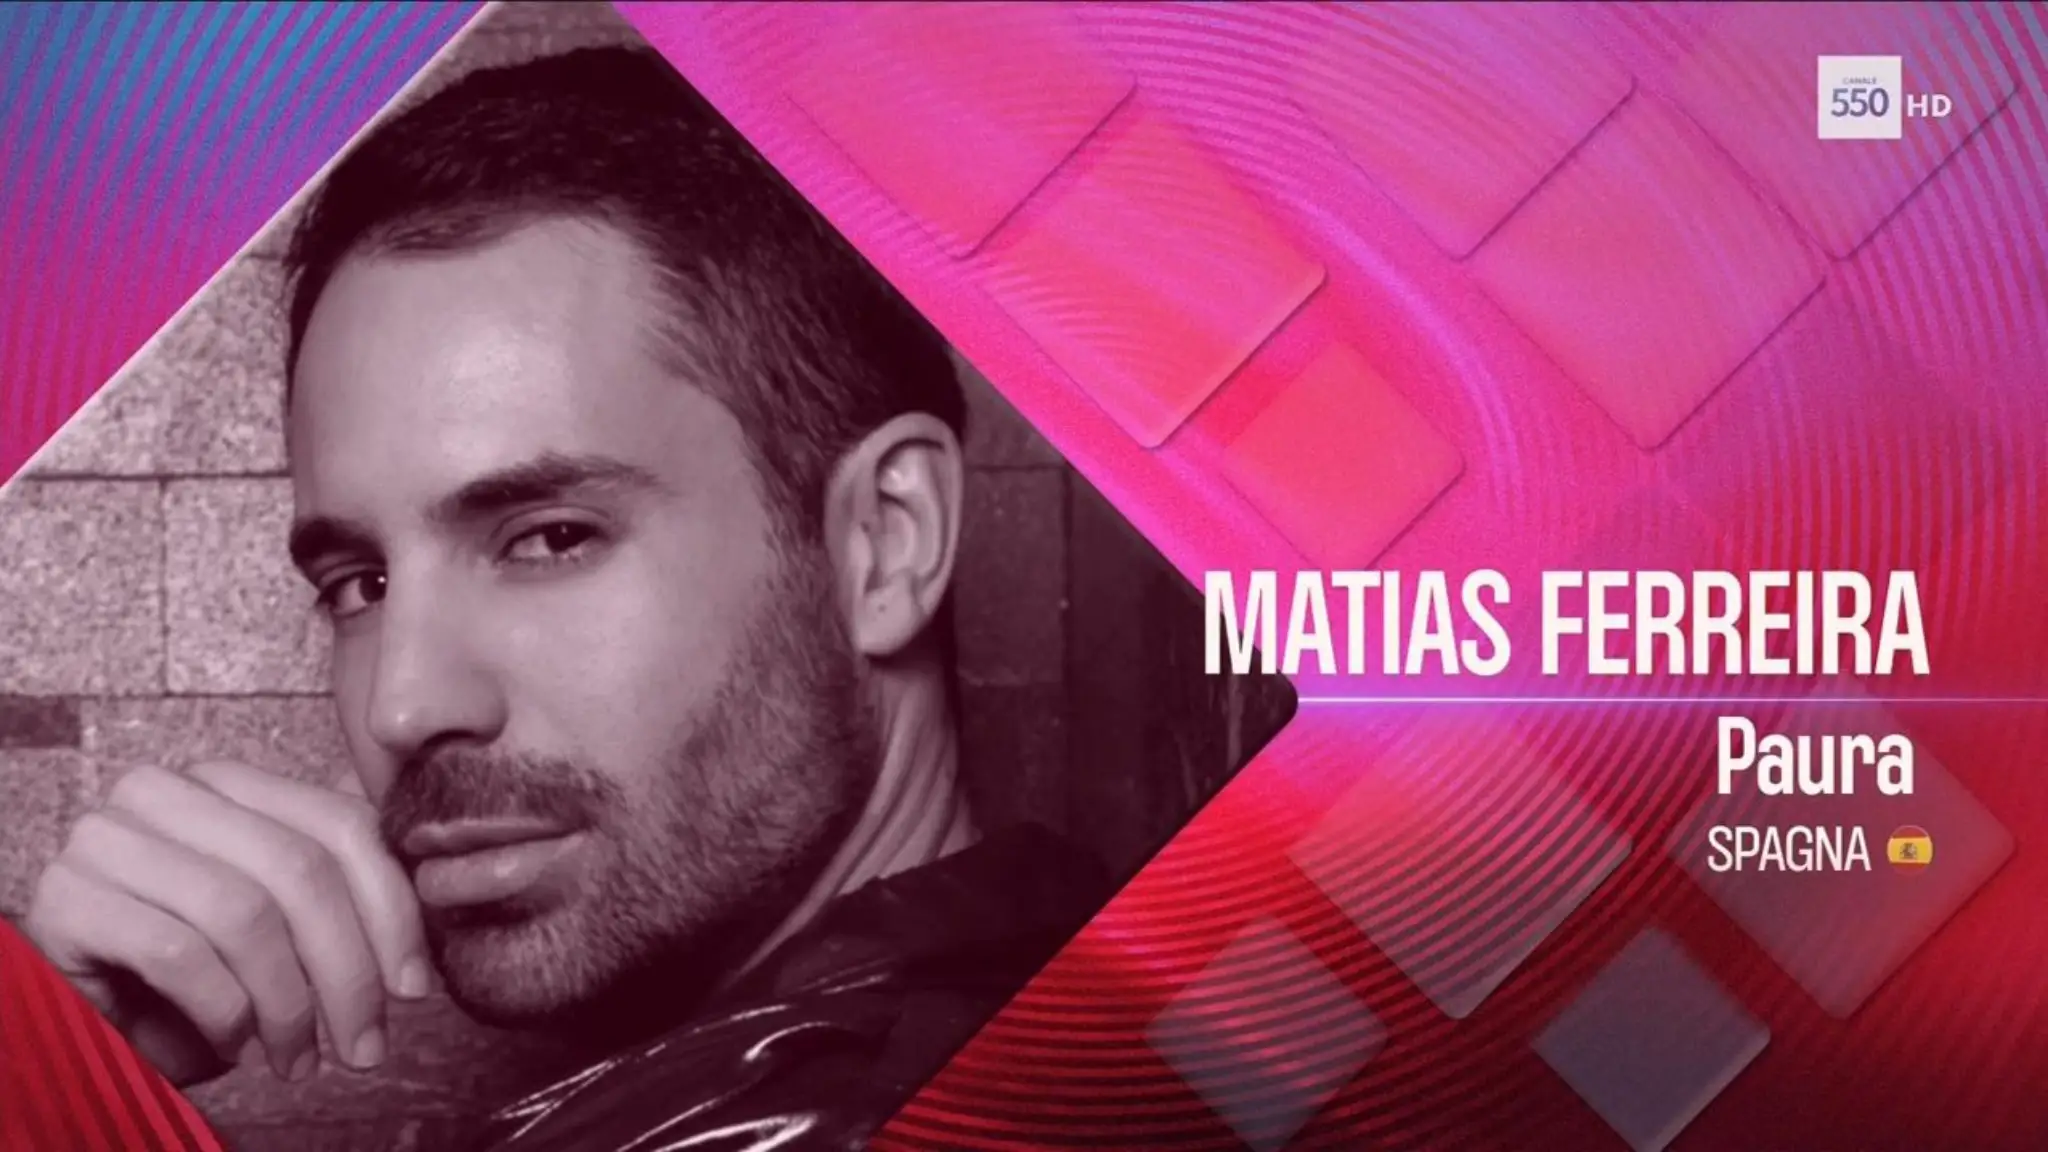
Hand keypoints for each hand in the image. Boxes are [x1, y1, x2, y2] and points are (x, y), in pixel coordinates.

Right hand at [21, 761, 432, 1087]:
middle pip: (300, 868)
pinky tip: (234, 1045)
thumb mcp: (276, 928)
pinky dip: (223, 1011)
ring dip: (287, 1004)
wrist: (79, 1018)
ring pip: (245, 912)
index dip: (392, 909)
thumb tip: (431, 928)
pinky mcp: (68, 897)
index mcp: (228, 783)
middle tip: (365, 1045)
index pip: (340, 825)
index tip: (413, 987)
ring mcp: (108, 837)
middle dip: (348, 971)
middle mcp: (164, 792)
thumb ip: (339, 897)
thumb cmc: (187, 978)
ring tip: (299, 1057)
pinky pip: (179, 953)